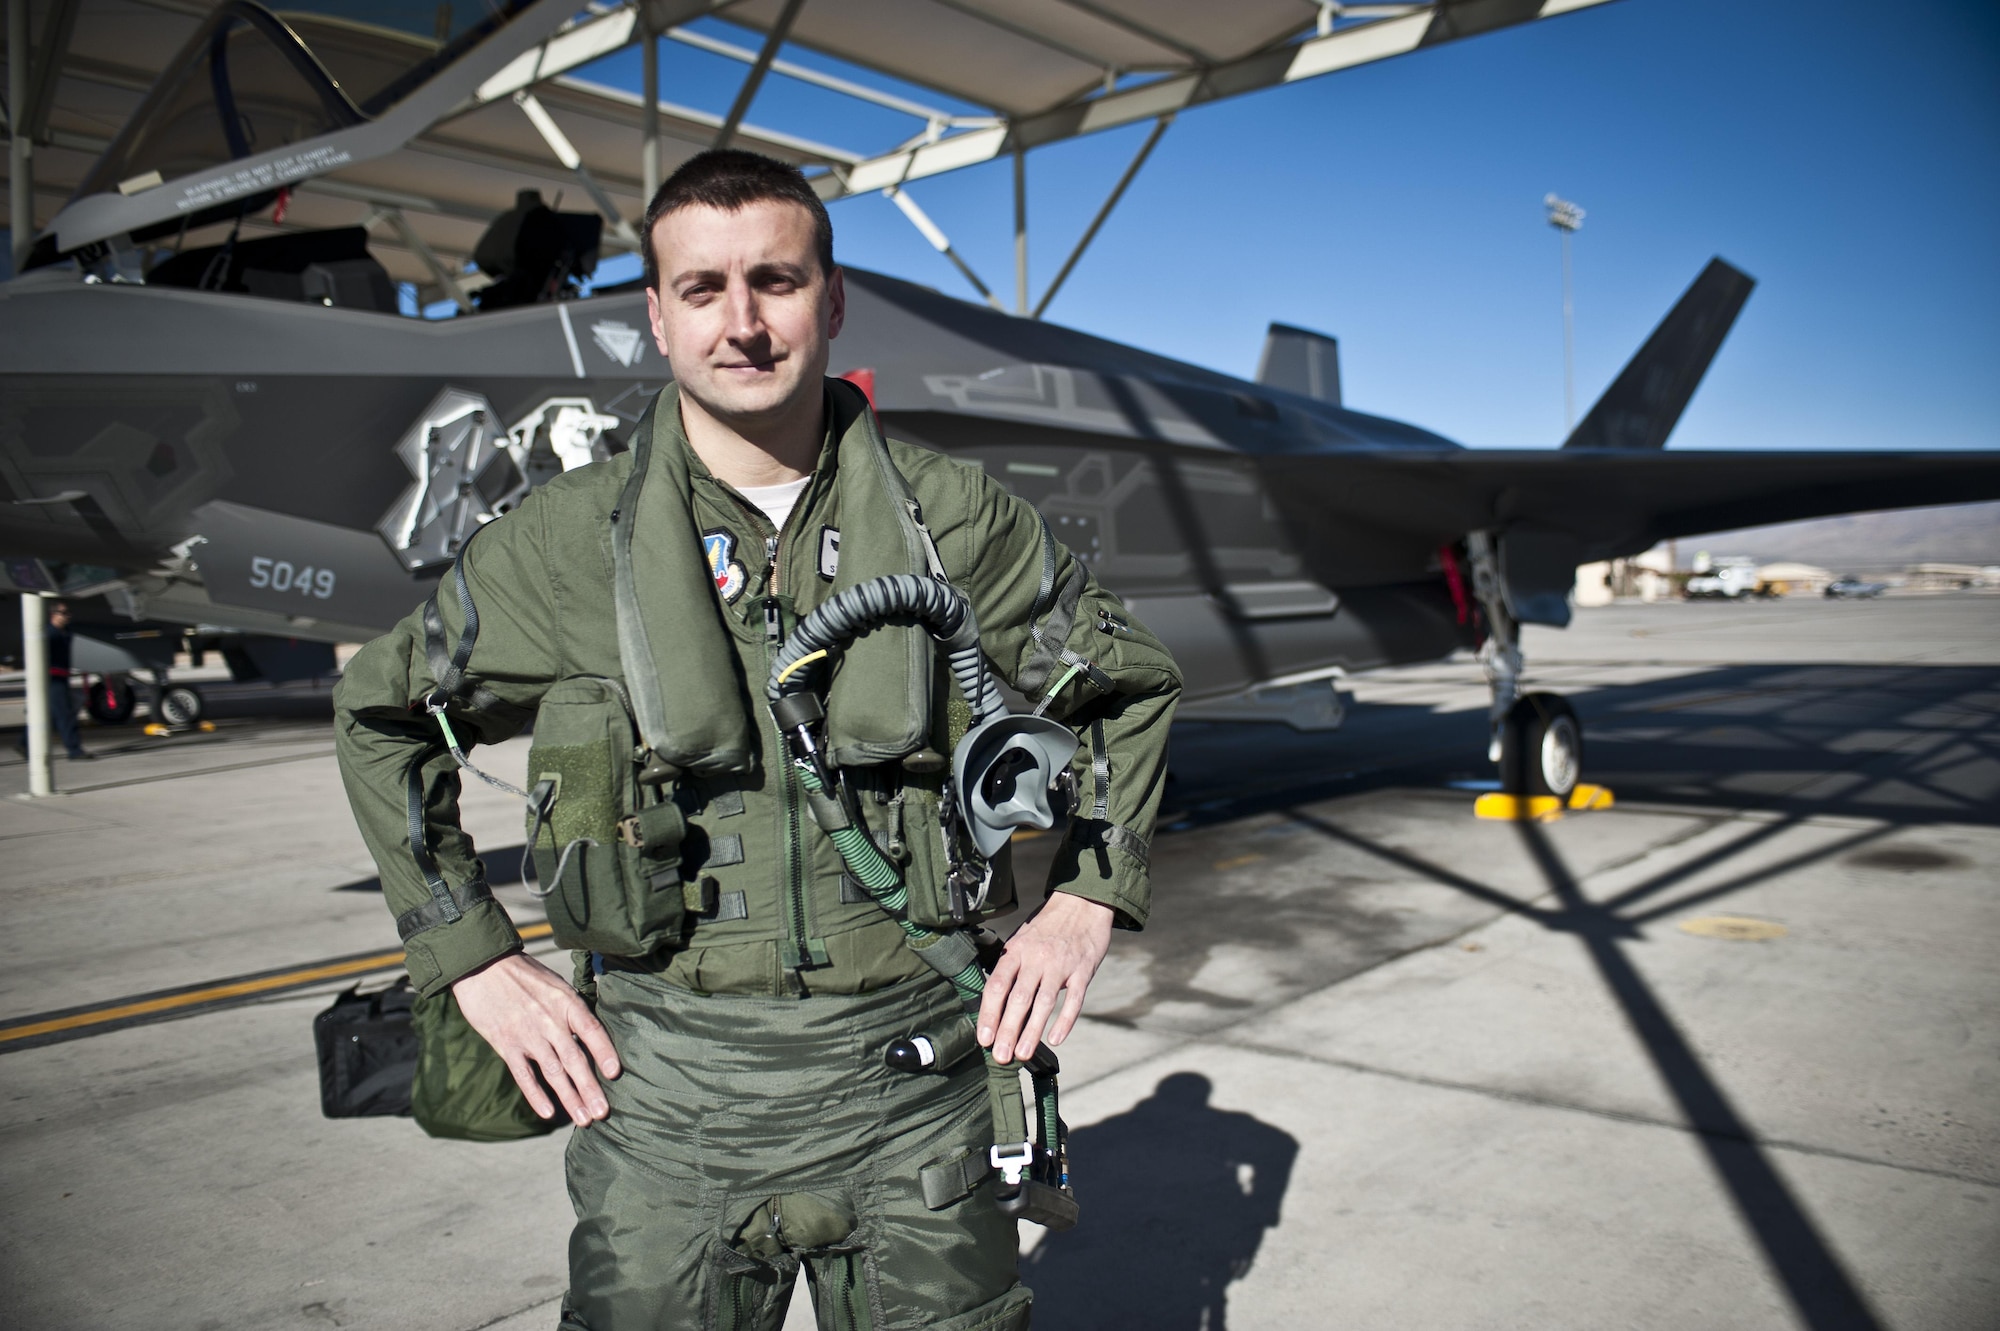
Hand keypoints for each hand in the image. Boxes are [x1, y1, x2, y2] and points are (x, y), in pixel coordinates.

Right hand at [452, 952, 620, 1123]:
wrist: (483, 967)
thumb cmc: (525, 975)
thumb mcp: (556, 984)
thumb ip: (573, 1010)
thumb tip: (592, 1034)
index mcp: (566, 1002)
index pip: (591, 1030)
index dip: (604, 1052)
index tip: (615, 1073)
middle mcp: (550, 1020)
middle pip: (574, 1059)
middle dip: (590, 1088)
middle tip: (603, 1113)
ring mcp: (527, 1035)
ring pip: (553, 1072)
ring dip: (570, 1097)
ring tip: (584, 1119)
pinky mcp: (506, 1045)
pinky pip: (524, 1075)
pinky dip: (536, 1095)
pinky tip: (548, 1112)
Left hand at [976, 894, 1113, 1064]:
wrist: (1081, 903)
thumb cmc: (1046, 927)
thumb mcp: (1021, 940)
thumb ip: (1009, 968)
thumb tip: (993, 1004)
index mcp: (1016, 951)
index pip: (997, 986)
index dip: (988, 1014)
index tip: (983, 1038)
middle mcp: (1036, 958)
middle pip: (1018, 999)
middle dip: (1008, 1030)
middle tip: (1001, 1056)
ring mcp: (1061, 965)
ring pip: (1044, 1002)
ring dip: (1032, 1031)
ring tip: (1021, 1054)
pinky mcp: (1083, 970)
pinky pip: (1074, 999)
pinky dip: (1065, 1021)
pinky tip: (1055, 1039)